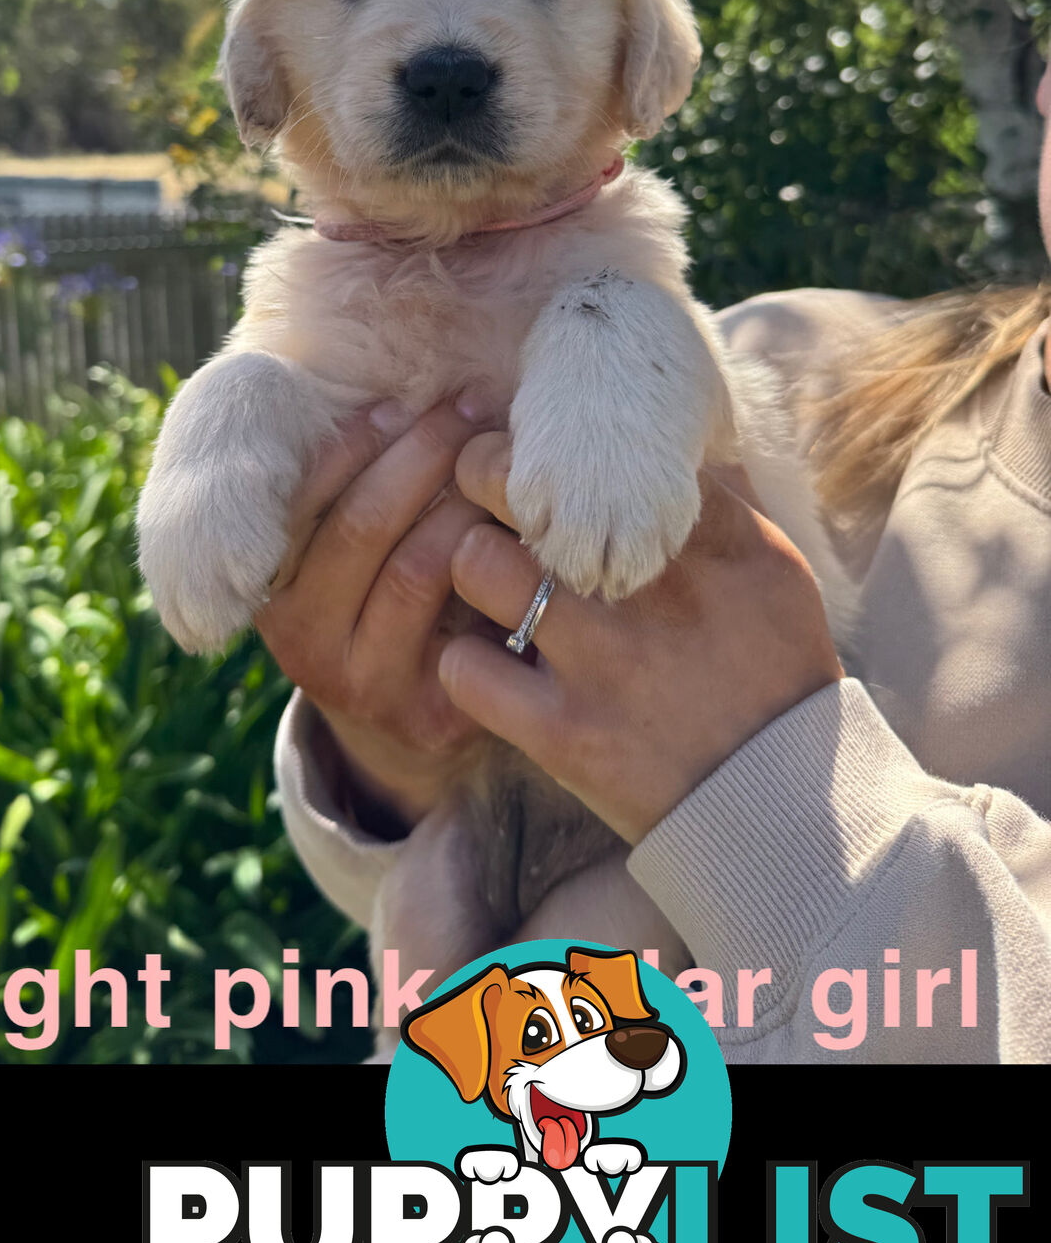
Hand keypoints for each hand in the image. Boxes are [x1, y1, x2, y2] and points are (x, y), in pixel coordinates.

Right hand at [255, 398, 495, 831]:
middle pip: (362, 526)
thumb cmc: (373, 578)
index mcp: (264, 581)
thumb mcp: (335, 526)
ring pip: (418, 567)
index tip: (404, 399)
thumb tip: (362, 384)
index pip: (300, 496)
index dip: (355, 441)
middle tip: (469, 408)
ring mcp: (361, 684)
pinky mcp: (428, 715)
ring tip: (496, 456)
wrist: (410, 701)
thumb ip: (330, 472)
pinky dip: (499, 559)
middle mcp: (297, 640)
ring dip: (465, 499)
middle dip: (421, 455)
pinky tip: (521, 523)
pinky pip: (471, 620)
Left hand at [439, 436, 842, 846]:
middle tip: (477, 498)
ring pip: (476, 563)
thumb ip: (716, 504)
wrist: (780, 800)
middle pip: (517, 489)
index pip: (596, 451)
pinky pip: (463, 667)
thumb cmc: (774, 670)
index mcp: (705, 536)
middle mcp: (648, 587)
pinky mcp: (564, 733)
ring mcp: (602, 660)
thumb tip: (670, 442)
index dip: (541, 443)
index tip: (529, 458)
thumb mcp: (772, 568)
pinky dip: (463, 661)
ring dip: (469, 565)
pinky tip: (487, 661)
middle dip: (482, 482)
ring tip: (487, 581)